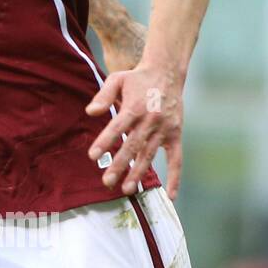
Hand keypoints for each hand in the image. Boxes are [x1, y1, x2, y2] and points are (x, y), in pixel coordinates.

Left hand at [86, 65, 183, 198]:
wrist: (167, 72)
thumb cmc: (138, 78)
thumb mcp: (117, 79)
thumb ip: (103, 96)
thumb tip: (90, 112)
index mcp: (134, 107)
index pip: (117, 127)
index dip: (105, 141)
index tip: (93, 156)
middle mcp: (150, 120)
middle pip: (133, 146)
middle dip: (119, 165)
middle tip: (107, 182)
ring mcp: (164, 129)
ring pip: (150, 154)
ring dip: (138, 173)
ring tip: (127, 189)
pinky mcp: (175, 134)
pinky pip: (177, 159)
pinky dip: (175, 177)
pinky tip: (170, 195)